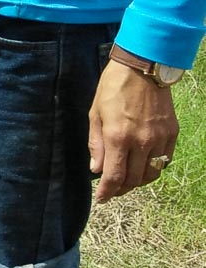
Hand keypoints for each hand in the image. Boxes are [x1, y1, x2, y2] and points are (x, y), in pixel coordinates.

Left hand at [88, 61, 178, 201]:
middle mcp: (141, 142)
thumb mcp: (95, 114)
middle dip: (121, 189)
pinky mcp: (172, 134)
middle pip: (134, 180)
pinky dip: (153, 169)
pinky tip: (143, 166)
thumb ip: (95, 144)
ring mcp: (160, 139)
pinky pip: (164, 161)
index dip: (107, 191)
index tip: (101, 198)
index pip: (114, 176)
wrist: (143, 69)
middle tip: (111, 190)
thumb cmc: (113, 88)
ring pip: (151, 174)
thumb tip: (96, 169)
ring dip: (138, 182)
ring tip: (126, 181)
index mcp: (118, 137)